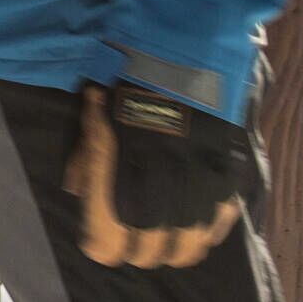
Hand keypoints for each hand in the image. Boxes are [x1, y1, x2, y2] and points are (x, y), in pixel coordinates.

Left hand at [64, 82, 247, 268]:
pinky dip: (208, 228)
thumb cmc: (126, 82)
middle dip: (137, 251)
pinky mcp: (225, 172)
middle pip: (149, 248)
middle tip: (132, 246)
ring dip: (176, 249)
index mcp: (116, 176)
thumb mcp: (92, 118)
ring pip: (189, 242)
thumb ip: (85, 161)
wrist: (181, 50)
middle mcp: (158, 190)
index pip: (107, 242)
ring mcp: (196, 184)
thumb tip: (77, 192)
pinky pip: (219, 216)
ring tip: (167, 247)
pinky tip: (198, 229)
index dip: (100, 244)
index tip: (97, 241)